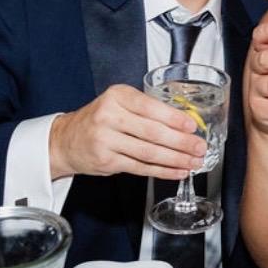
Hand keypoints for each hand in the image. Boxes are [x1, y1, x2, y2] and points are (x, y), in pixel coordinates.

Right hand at [48, 84, 205, 179]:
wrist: (67, 139)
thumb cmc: (100, 119)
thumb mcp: (119, 103)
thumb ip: (147, 109)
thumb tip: (184, 122)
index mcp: (117, 96)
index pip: (150, 107)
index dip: (174, 118)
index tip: (192, 126)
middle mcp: (109, 116)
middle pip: (152, 132)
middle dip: (181, 142)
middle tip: (199, 147)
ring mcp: (106, 140)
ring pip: (148, 152)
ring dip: (175, 159)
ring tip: (193, 162)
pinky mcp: (107, 161)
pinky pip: (141, 167)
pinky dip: (162, 170)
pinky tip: (177, 171)